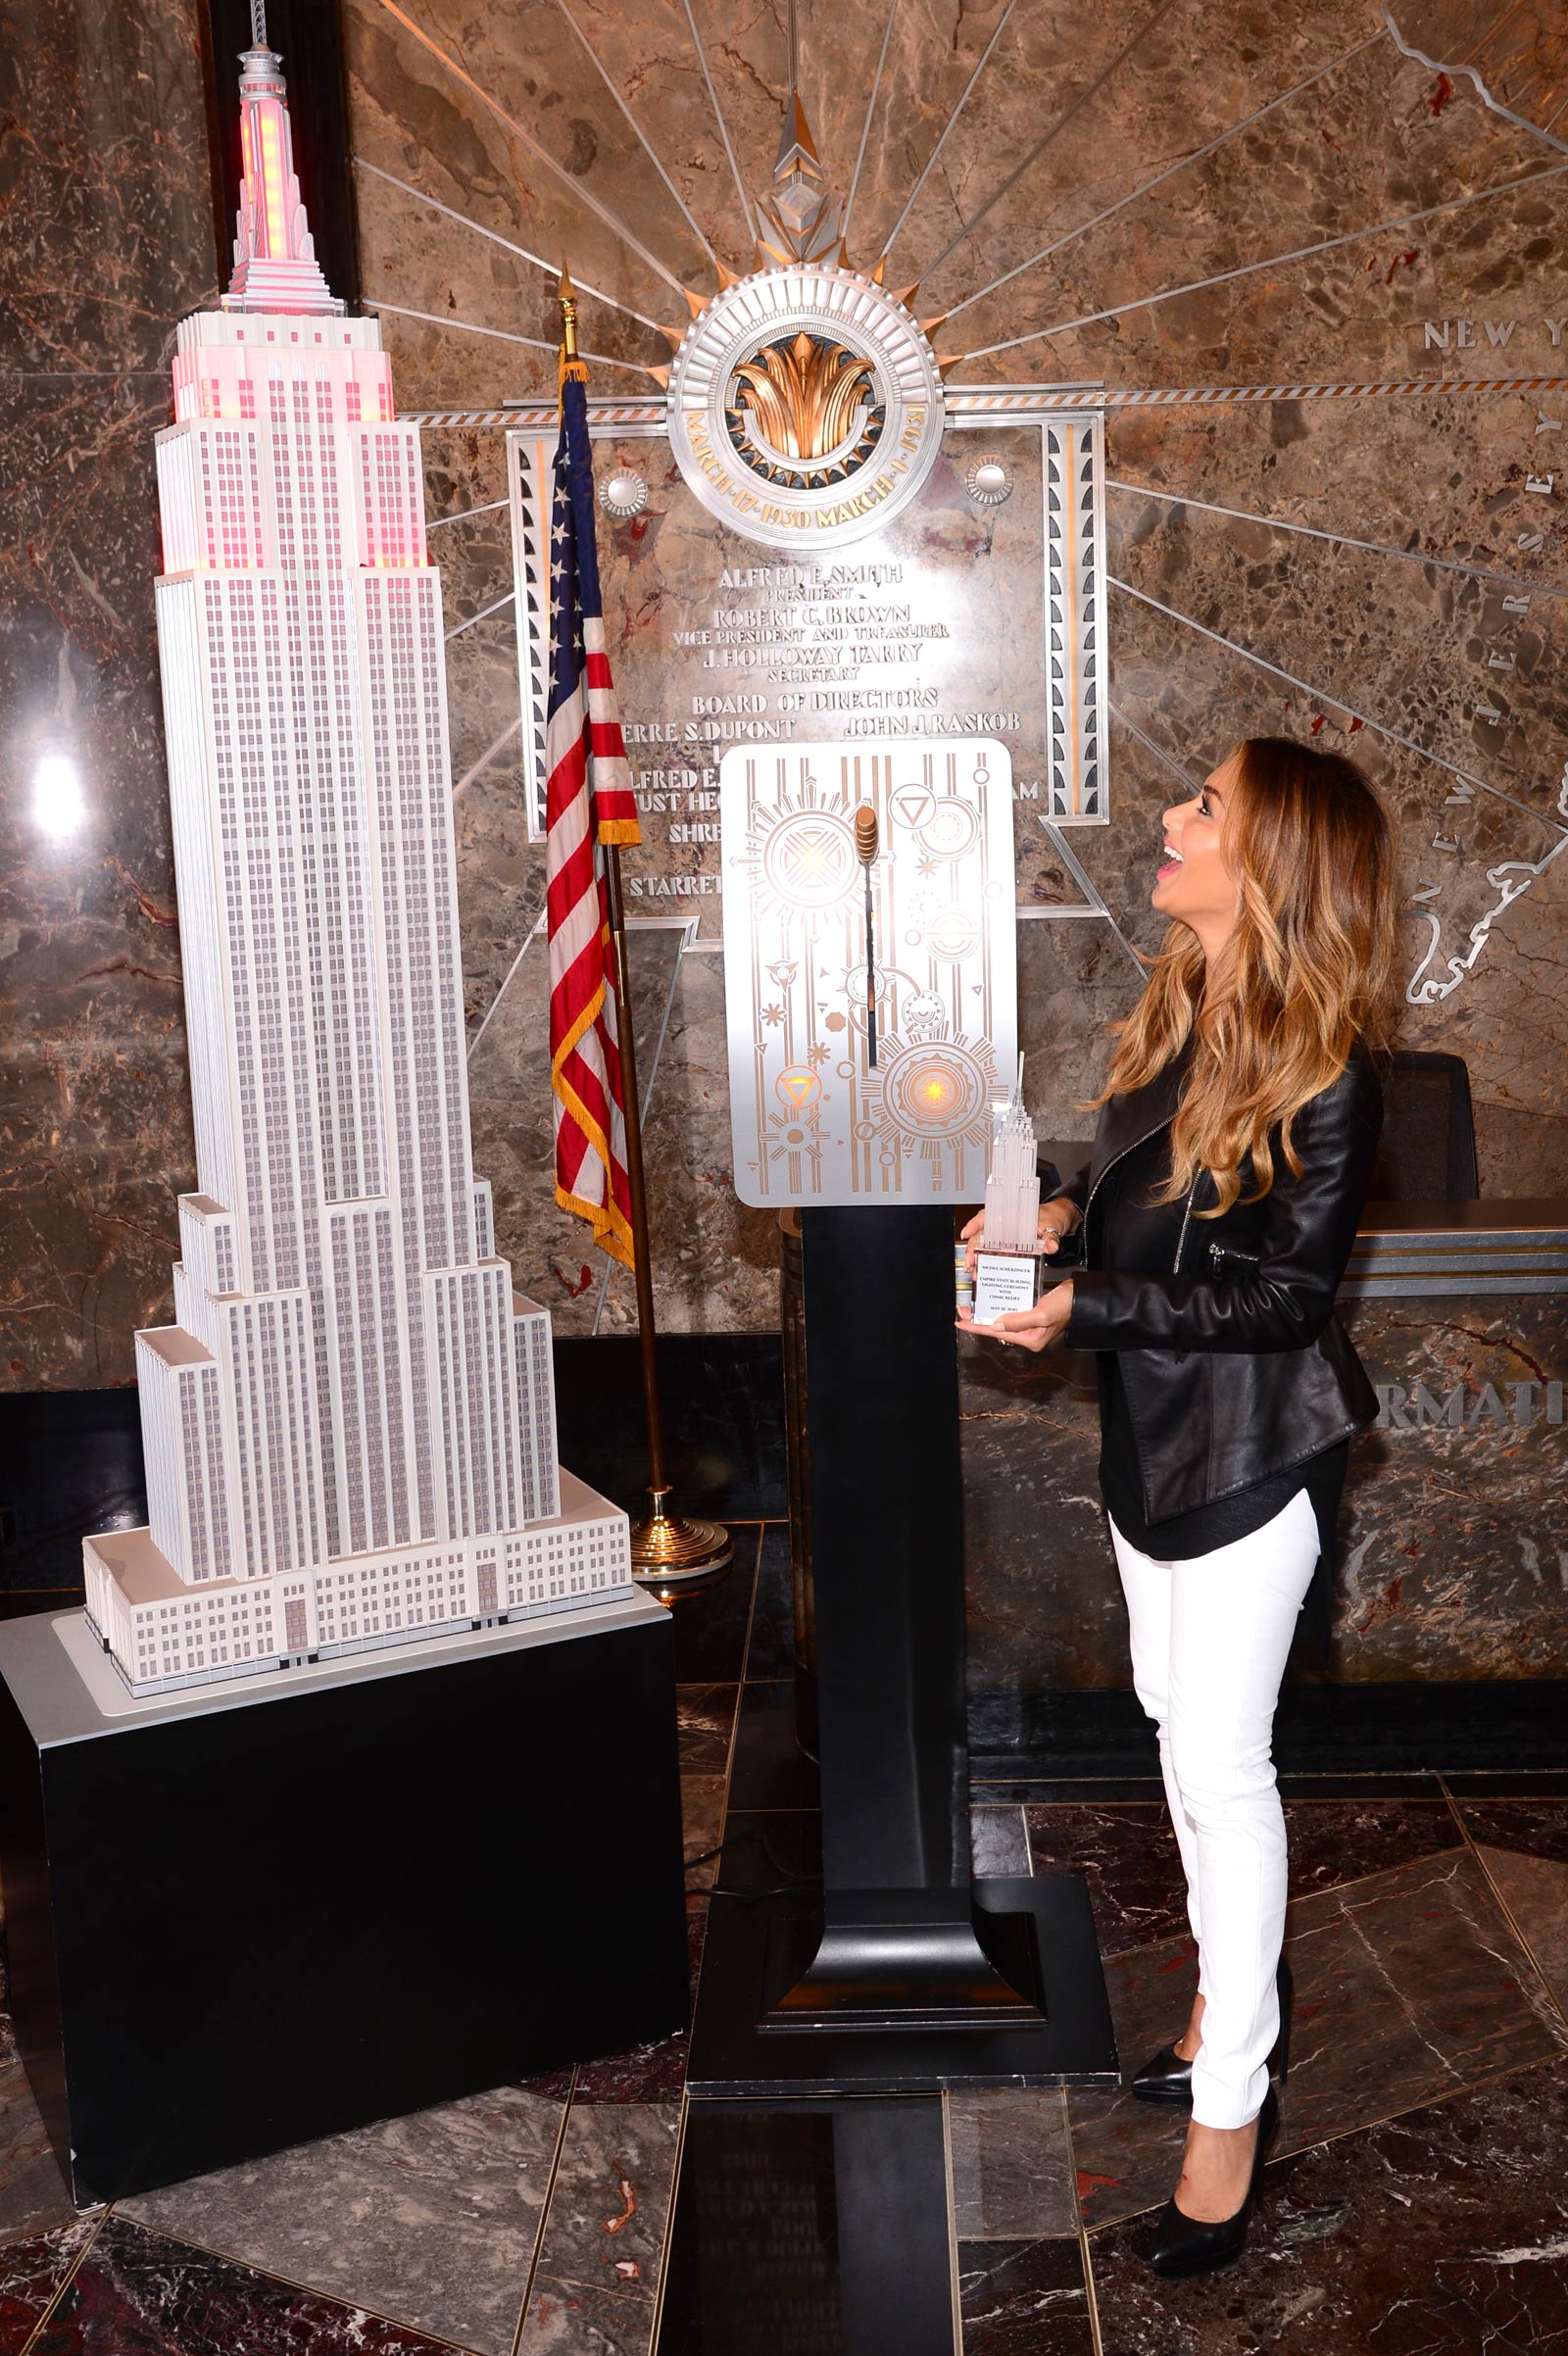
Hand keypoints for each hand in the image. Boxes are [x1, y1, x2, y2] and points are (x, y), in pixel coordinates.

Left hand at [956, 1277, 1073, 1351]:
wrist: (1083, 1296)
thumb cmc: (1067, 1305)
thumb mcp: (1042, 1314)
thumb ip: (1018, 1320)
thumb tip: (995, 1325)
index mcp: (1030, 1339)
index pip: (996, 1333)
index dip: (977, 1327)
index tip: (961, 1322)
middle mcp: (1028, 1334)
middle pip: (996, 1327)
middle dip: (978, 1319)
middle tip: (961, 1312)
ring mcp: (1030, 1324)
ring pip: (1001, 1319)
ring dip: (987, 1312)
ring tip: (971, 1307)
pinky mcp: (1031, 1313)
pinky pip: (1011, 1311)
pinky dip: (999, 1305)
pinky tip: (991, 1300)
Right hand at [960, 1195, 1078, 1274]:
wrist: (1059, 1219)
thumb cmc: (1052, 1216)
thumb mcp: (1052, 1225)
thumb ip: (1051, 1237)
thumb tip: (1050, 1246)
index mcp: (1012, 1215)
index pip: (988, 1216)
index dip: (974, 1224)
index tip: (967, 1234)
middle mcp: (1005, 1224)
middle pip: (982, 1235)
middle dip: (972, 1249)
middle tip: (970, 1263)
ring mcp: (1006, 1236)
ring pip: (985, 1245)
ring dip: (977, 1258)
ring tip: (973, 1271)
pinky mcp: (1010, 1246)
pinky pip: (995, 1253)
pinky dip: (987, 1261)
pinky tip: (982, 1270)